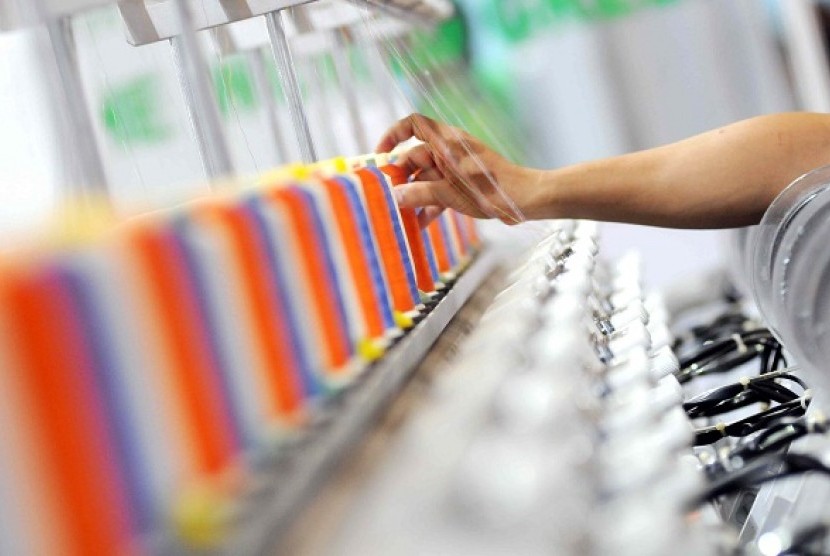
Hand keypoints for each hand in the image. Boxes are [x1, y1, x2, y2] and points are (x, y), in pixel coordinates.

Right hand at [376, 114, 537, 226]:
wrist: (526, 199)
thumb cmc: (493, 189)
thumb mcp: (452, 193)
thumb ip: (421, 193)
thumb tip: (394, 196)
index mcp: (446, 141)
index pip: (413, 125)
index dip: (393, 134)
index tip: (380, 154)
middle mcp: (448, 151)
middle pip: (414, 158)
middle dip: (400, 178)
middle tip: (386, 197)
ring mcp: (455, 168)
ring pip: (425, 178)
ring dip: (413, 196)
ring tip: (399, 215)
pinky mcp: (462, 184)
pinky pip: (438, 191)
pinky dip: (429, 205)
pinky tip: (419, 224)